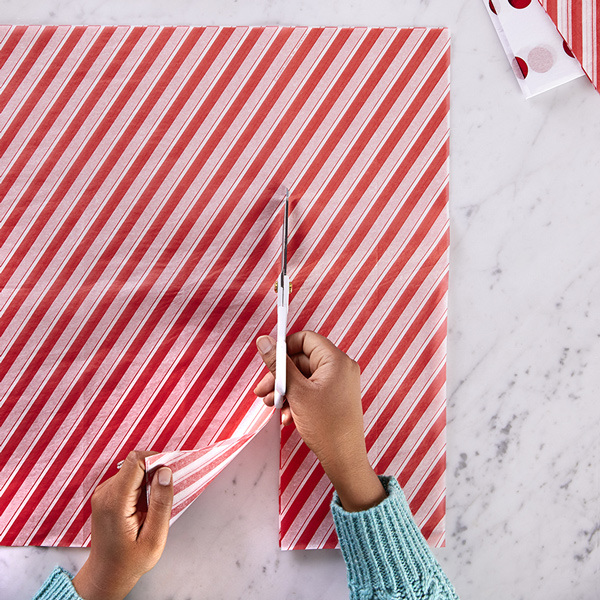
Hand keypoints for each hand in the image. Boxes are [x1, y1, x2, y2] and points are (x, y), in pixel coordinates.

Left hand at [72, 451, 173, 599]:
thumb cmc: (130, 561)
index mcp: (115, 502)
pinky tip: (145, 507)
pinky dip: (141, 486)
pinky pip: (128, 478)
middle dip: (154, 473)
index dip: (156, 460)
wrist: (107, 574)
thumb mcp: (154, 537)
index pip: (135, 461)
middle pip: (135, 464)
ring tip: (153, 506)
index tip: (170, 474)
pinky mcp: (106, 495)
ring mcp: (104, 493)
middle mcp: (105, 493)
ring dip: (148, 481)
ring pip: (132, 470)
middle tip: (165, 495)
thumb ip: (161, 503)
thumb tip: (165, 472)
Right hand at [255, 331, 385, 511]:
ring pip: (303, 377)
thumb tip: (264, 341)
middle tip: (262, 392)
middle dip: (280, 377)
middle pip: (302, 360)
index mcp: (335, 360)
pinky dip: (297, 399)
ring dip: (285, 391)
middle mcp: (340, 368)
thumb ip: (279, 364)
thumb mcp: (296, 392)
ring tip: (272, 406)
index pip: (305, 339)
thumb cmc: (325, 426)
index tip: (269, 363)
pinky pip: (311, 389)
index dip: (285, 349)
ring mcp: (339, 383)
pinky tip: (286, 417)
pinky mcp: (335, 396)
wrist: (344, 458)